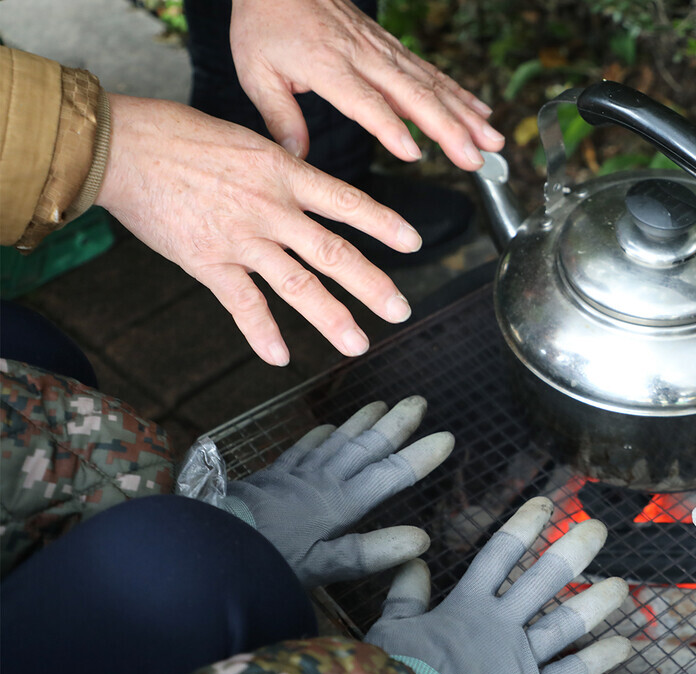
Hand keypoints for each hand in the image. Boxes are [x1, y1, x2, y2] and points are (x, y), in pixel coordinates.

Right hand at [97, 94, 421, 365]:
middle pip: (333, 252)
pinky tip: (280, 357)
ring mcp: (241, 238)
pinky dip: (262, 333)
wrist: (123, 146)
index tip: (414, 242)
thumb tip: (308, 183)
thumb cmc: (181, 137)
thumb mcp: (247, 141)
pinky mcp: (207, 261)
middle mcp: (270, 207)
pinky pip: (242, 304)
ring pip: (297, 284)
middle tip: (401, 310)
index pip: (347, 201)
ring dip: (332, 317)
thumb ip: (281, 170)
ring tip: (358, 344)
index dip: (383, 223)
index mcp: (284, 172)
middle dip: (372, 285)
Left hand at [220, 396, 452, 586]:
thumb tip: (421, 539)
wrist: (209, 545)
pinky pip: (302, 449)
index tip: (447, 437)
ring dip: (363, 422)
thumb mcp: (322, 567)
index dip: (419, 458)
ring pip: (338, 441)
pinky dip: (319, 436)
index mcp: (342, 504)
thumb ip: (369, 552)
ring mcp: (297, 476)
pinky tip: (327, 427)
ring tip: (383, 404)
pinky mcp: (272, 477)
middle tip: (419, 402)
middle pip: (367, 448)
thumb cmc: (267, 562)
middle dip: (396, 426)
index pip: (390, 476)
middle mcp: (324, 482)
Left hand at [227, 0, 502, 169]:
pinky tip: (481, 113)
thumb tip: (295, 156)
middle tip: (473, 159)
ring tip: (492, 142)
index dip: (390, 127)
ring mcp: (383, 50)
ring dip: (465, 115)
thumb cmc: (266, 23)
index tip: (413, 153)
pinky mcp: (392, 48)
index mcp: (327, 64)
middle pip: (413, 95)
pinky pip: (431, 72)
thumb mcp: (255, 70)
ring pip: (431, 85)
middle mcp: (363, 56)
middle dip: (448, 130)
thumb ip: (279, 116)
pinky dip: (459, 94)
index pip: (365, 100)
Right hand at [365, 497, 632, 673]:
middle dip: (571, 552)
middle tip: (598, 529)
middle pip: (542, 580)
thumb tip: (414, 562)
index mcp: (467, 606)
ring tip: (622, 586)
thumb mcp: (391, 629)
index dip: (522, 527)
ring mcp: (520, 658)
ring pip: (565, 624)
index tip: (544, 504)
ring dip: (595, 603)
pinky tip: (626, 646)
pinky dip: (599, 660)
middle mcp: (501, 625)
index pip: (498, 555)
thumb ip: (405, 596)